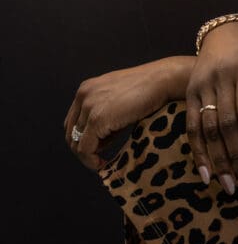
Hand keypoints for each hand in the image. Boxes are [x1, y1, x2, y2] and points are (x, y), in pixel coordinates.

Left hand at [64, 57, 191, 170]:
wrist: (162, 80)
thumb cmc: (148, 89)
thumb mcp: (119, 99)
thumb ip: (105, 114)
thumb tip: (100, 141)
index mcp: (86, 89)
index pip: (72, 121)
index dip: (82, 138)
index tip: (97, 148)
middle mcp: (83, 96)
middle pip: (70, 132)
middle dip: (82, 148)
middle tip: (98, 158)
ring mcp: (89, 107)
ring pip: (76, 142)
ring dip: (87, 156)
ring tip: (102, 161)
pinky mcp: (98, 119)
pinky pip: (85, 148)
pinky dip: (91, 160)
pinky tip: (103, 163)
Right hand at [186, 22, 237, 196]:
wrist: (228, 33)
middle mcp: (220, 78)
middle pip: (226, 124)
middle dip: (236, 156)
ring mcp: (201, 85)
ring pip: (207, 128)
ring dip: (218, 160)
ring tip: (229, 185)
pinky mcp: (188, 93)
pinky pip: (191, 126)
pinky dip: (198, 151)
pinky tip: (206, 173)